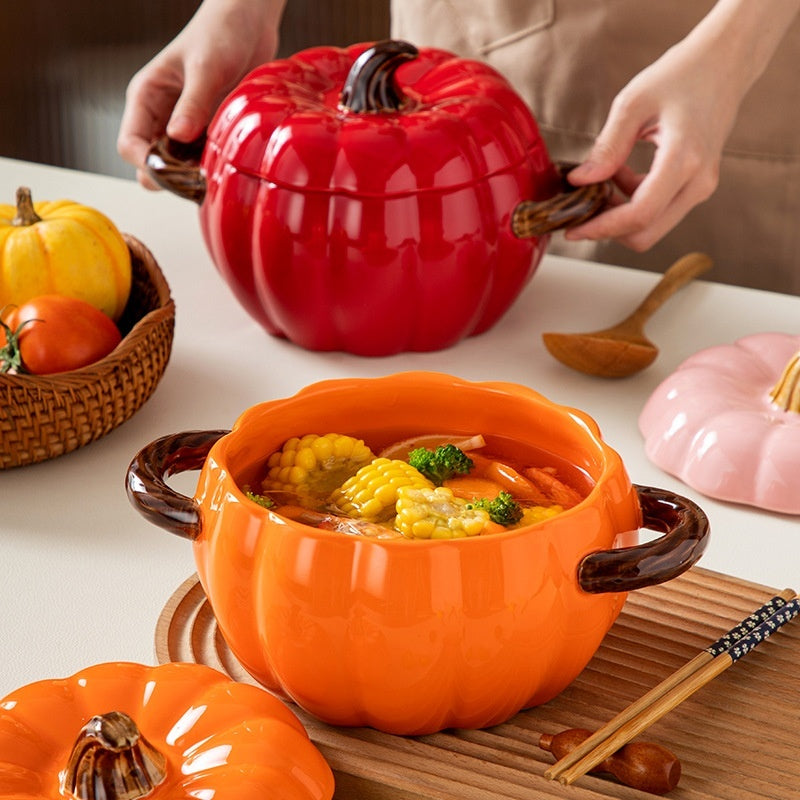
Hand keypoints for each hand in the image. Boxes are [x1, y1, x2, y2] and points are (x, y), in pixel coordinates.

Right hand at [117, 0, 285, 187]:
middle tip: (199, 180)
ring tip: (215, 173)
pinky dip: (211, 167)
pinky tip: (226, 166)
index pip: (130, 145)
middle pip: (152, 164)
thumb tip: (177, 137)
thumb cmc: (220, 33)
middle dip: (170, 177)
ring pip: (178, 167)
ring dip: (194, 175)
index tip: (173, 176)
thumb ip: (193, 103)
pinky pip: (203, 160)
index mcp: (147, 97)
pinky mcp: (208, 130)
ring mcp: (185, 126)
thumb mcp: (206, 68)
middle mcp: (162, 115)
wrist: (249, 22)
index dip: (146, 166)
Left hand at [563, 0, 799, 250]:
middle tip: (581, 206)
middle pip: (645, 234)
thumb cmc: (681, 74)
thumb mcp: (633, 103)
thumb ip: (607, 147)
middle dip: (607, 228)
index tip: (572, 228)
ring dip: (619, 214)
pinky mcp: (697, 186)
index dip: (601, 228)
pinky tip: (620, 175)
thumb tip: (580, 181)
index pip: (639, 215)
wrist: (725, 63)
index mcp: (684, 158)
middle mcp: (698, 181)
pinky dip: (633, 203)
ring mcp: (701, 187)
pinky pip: (660, 211)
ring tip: (601, 181)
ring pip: (651, 227)